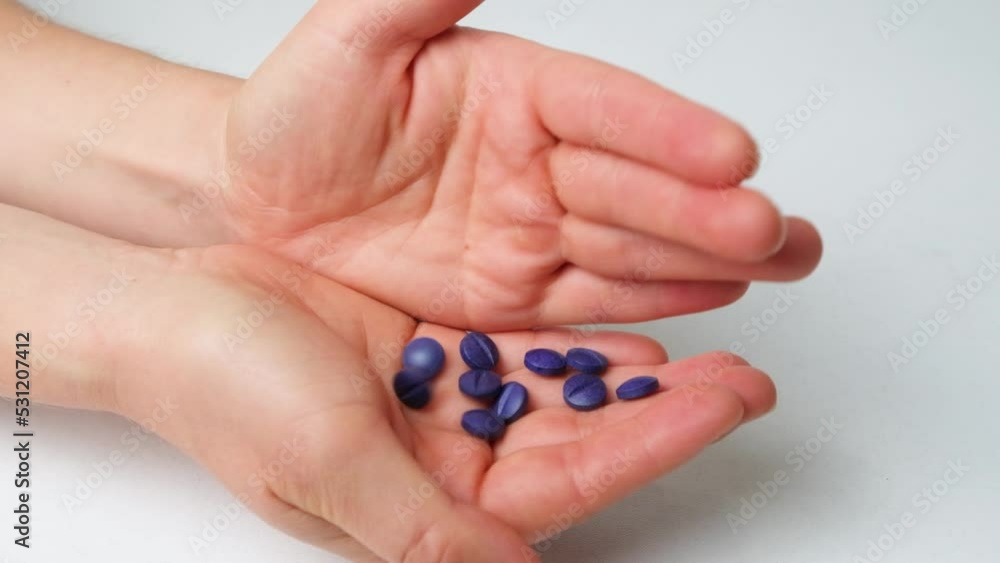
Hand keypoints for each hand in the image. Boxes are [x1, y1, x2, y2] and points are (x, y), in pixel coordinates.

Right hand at [114, 244, 775, 561]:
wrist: (176, 309)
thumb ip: (427, 529)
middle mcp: (449, 463)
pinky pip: (526, 347)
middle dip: (666, 414)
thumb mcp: (333, 463)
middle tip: (746, 376)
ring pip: (562, 394)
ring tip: (710, 350)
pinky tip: (628, 331)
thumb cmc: (229, 391)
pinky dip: (575, 340)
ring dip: (632, 377)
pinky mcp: (439, 350)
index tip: (725, 404)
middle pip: (582, 440)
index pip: (569, 482)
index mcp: (432, 508)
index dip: (653, 445)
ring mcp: (448, 403)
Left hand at [215, 0, 820, 329]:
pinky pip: (590, 299)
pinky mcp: (515, 291)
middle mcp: (540, 158)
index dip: (666, 131)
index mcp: (515, 88)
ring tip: (781, 260)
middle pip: (636, 183)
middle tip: (772, 229)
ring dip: (708, 256)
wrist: (261, 204)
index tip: (731, 152)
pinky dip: (655, 298)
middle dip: (705, 209)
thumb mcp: (352, 41)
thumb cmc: (295, 117)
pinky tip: (716, 294)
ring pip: (631, 244)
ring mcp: (532, 228)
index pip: (605, 106)